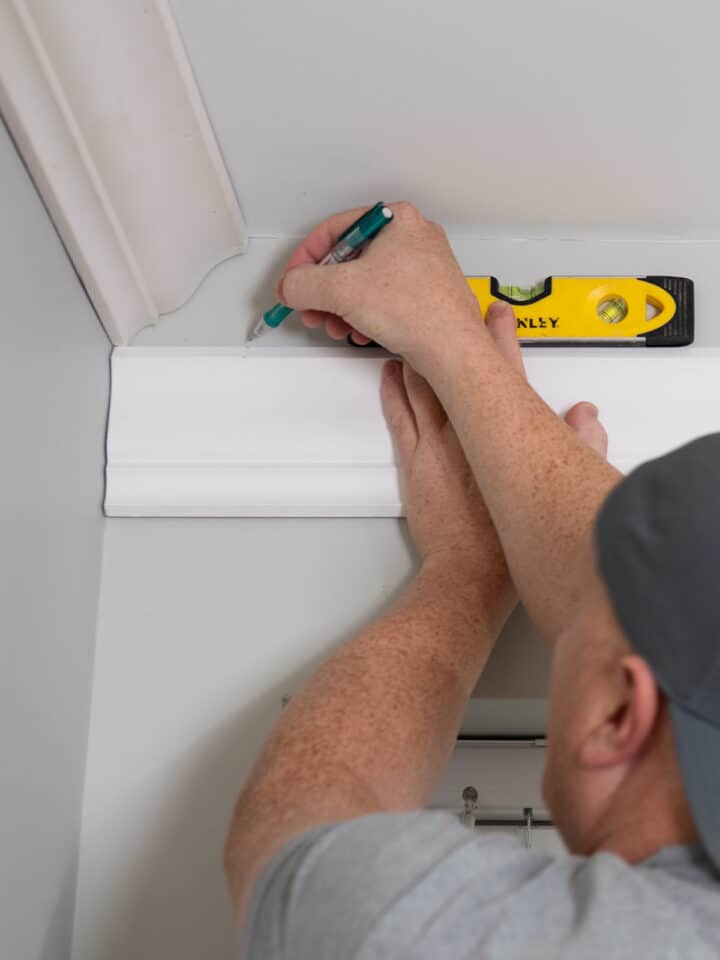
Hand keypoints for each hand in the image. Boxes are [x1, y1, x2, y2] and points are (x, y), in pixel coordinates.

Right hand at [278, 202, 484, 373]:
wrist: (453, 350)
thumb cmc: (416, 311)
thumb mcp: (342, 289)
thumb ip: (304, 283)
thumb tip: (290, 285)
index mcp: (397, 220)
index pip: (336, 229)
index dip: (306, 257)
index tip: (293, 280)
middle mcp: (413, 239)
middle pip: (349, 259)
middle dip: (325, 290)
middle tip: (311, 308)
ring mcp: (422, 268)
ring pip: (365, 283)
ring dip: (342, 307)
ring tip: (335, 326)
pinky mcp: (425, 296)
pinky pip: (383, 300)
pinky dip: (364, 315)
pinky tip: (359, 332)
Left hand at [382, 304, 607, 583]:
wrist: (469, 575)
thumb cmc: (507, 541)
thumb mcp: (559, 489)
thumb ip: (580, 445)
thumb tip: (586, 416)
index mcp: (505, 435)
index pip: (506, 373)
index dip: (502, 339)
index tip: (497, 315)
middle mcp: (468, 431)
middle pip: (459, 370)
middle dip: (455, 337)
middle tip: (450, 312)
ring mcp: (437, 443)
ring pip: (423, 385)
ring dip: (419, 357)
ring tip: (414, 334)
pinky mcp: (414, 460)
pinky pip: (399, 414)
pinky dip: (393, 389)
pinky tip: (390, 373)